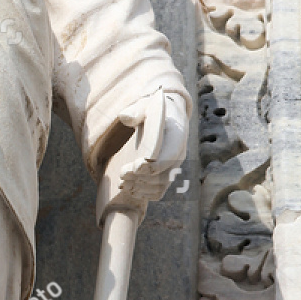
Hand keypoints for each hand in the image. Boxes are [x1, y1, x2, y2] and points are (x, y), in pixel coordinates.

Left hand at [97, 90, 187, 218]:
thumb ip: (136, 110)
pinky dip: (144, 194)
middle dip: (142, 178)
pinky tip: (129, 190)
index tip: (135, 165)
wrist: (166, 118)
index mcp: (177, 137)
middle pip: (164, 175)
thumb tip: (125, 117)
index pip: (171, 156)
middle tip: (122, 174)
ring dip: (141, 188)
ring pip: (161, 186)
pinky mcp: (166, 175)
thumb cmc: (153, 111)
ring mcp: (173, 167)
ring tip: (122, 183)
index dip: (154, 165)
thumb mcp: (146, 105)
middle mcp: (179, 154)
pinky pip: (159, 191)